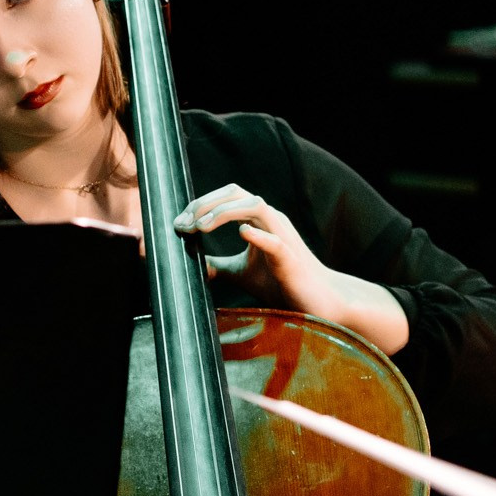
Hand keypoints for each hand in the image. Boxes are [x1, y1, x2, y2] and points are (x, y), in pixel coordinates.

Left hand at [174, 183, 407, 351]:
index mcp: (258, 221)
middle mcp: (270, 220)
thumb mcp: (240, 273)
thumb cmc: (281, 283)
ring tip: (200, 227)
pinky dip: (258, 234)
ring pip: (255, 206)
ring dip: (223, 212)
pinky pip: (275, 240)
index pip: (226, 197)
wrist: (318, 302)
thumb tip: (188, 264)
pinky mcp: (290, 258)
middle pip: (236, 193)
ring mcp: (282, 236)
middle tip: (182, 224)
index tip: (178, 224)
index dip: (200, 205)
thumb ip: (217, 266)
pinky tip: (241, 233)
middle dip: (205, 203)